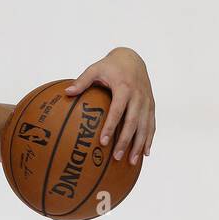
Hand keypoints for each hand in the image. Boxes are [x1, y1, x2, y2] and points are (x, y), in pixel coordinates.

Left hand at [64, 46, 154, 165]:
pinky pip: (151, 124)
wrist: (133, 58)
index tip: (103, 142)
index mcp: (124, 87)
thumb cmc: (111, 66)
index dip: (111, 126)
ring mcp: (147, 101)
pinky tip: (145, 154)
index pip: (118, 110)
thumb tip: (67, 92)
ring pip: (145, 126)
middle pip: (132, 122)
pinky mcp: (151, 105)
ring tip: (131, 161)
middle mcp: (138, 95)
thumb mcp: (95, 68)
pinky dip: (149, 139)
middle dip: (125, 141)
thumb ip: (82, 81)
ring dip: (139, 145)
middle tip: (117, 157)